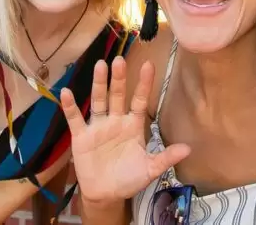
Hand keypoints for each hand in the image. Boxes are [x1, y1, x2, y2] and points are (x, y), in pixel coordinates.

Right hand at [59, 57, 189, 203]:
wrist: (106, 194)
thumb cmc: (128, 178)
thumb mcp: (149, 169)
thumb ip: (165, 158)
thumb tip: (189, 149)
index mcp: (133, 125)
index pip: (139, 101)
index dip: (144, 84)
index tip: (149, 65)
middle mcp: (115, 121)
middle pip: (118, 96)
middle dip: (119, 79)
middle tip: (120, 60)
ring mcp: (98, 127)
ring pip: (99, 101)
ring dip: (99, 84)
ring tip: (100, 66)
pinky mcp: (81, 136)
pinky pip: (75, 119)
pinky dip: (70, 106)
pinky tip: (66, 93)